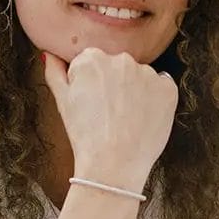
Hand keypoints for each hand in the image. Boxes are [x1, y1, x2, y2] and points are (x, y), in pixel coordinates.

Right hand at [43, 48, 177, 192]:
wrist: (113, 164)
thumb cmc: (85, 135)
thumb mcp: (61, 101)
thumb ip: (55, 71)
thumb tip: (51, 53)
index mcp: (92, 58)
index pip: (94, 61)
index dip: (93, 84)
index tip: (93, 103)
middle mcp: (121, 59)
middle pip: (118, 67)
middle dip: (115, 84)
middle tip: (109, 113)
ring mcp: (147, 73)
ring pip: (141, 77)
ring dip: (136, 91)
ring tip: (127, 119)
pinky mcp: (168, 88)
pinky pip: (162, 88)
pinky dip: (156, 100)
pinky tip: (144, 118)